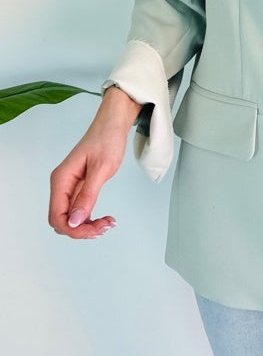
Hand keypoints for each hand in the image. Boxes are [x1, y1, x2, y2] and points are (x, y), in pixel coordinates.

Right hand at [48, 87, 138, 239]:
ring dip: (88, 226)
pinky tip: (105, 218)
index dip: (74, 229)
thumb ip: (87, 196)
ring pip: (71, 218)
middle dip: (82, 230)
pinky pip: (79, 211)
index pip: (57, 216)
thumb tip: (75, 221)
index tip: (95, 229)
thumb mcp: (101, 169)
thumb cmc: (107, 140)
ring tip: (108, 223)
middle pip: (62, 221)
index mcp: (62, 179)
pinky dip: (90, 218)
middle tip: (105, 226)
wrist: (112, 125)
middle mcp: (62, 185)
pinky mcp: (79, 188)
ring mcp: (70, 187)